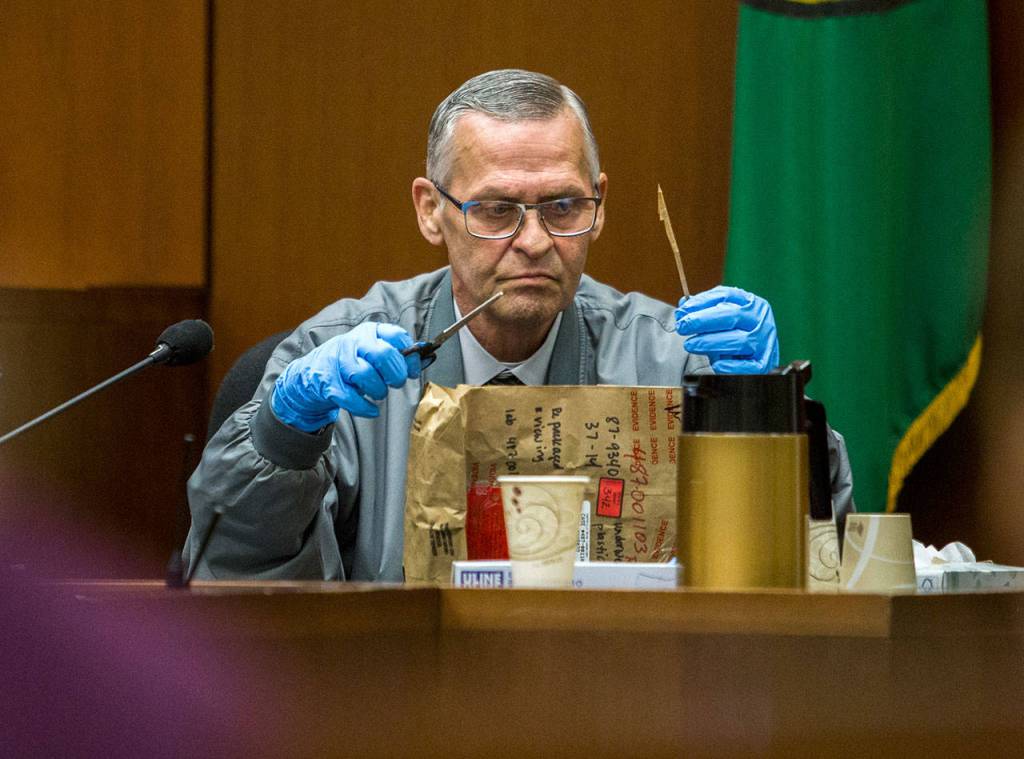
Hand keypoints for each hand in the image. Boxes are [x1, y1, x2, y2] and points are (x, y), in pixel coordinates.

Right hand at [271, 322, 421, 430]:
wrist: (313, 374)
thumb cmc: (351, 362)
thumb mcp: (371, 350)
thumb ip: (396, 353)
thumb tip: (425, 357)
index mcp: (369, 332)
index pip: (396, 335)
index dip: (410, 356)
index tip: (413, 371)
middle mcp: (354, 342)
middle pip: (383, 355)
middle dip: (396, 374)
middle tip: (396, 383)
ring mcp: (339, 362)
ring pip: (367, 376)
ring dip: (379, 391)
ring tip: (378, 393)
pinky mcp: (329, 383)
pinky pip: (352, 398)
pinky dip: (366, 408)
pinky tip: (372, 410)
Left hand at [674, 286, 778, 373]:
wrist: (756, 362)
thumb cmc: (733, 337)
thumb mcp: (719, 321)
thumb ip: (703, 312)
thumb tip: (683, 304)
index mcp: (751, 303)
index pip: (726, 296)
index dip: (701, 302)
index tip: (682, 311)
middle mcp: (761, 320)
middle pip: (733, 315)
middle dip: (703, 320)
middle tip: (682, 327)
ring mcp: (765, 342)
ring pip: (741, 340)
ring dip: (711, 342)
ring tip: (690, 345)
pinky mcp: (764, 364)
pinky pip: (750, 366)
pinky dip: (732, 366)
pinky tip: (716, 365)